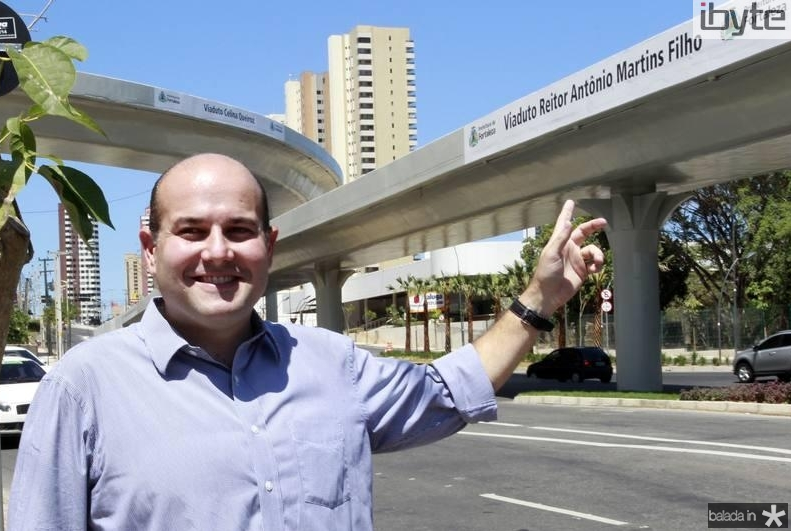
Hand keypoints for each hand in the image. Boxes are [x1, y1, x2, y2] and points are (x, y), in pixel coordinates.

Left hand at [522, 200, 606, 314]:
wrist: (549, 295)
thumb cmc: (546, 273)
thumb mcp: (551, 254)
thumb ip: (561, 238)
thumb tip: (569, 223)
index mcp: (559, 242)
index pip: (564, 224)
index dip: (567, 213)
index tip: (571, 202)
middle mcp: (569, 249)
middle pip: (583, 233)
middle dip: (593, 227)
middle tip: (604, 222)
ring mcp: (576, 260)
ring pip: (593, 250)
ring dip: (598, 254)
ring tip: (597, 262)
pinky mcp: (582, 271)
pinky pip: (595, 264)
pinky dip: (598, 265)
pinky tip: (594, 270)